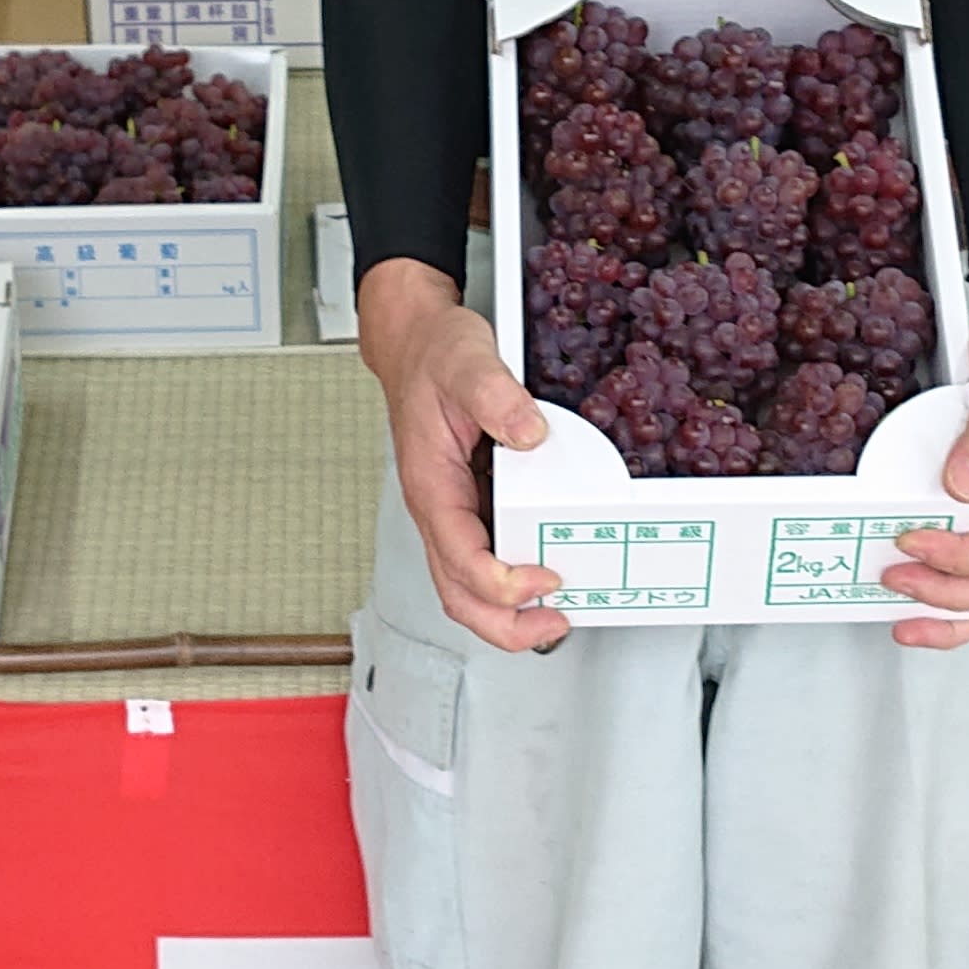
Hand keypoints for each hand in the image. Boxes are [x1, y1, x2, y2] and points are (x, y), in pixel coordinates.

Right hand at [358, 259, 568, 651]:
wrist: (416, 344)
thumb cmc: (433, 355)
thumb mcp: (467, 361)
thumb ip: (496, 395)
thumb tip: (530, 433)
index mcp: (432, 485)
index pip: (459, 559)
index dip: (502, 583)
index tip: (545, 577)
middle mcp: (438, 508)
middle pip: (458, 594)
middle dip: (504, 625)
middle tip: (553, 625)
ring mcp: (451, 512)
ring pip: (466, 587)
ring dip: (506, 614)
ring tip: (552, 617)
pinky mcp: (467, 506)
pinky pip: (481, 562)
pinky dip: (509, 585)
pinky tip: (542, 578)